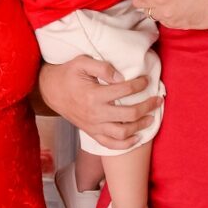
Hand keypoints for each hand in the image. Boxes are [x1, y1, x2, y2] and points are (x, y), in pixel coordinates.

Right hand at [38, 57, 159, 151]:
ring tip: (151, 118)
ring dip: (140, 127)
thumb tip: (121, 77)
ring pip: (122, 132)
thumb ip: (102, 67)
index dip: (139, 84)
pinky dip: (126, 145)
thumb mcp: (82, 62)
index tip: (146, 80)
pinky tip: (137, 138)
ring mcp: (93, 126)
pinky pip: (110, 145)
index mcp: (93, 95)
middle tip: (157, 100)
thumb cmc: (68, 74)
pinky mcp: (91, 133)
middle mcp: (95, 113)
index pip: (124, 90)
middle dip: (147, 107)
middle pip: (129, 114)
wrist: (50, 91)